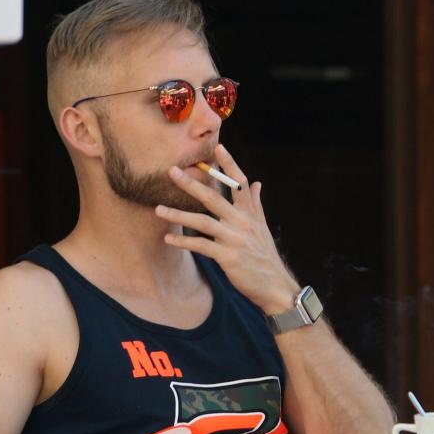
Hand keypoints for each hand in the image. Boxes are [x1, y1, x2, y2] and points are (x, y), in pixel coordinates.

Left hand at [154, 143, 302, 315]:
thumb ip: (256, 204)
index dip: (229, 164)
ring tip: (158, 209)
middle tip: (171, 171)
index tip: (218, 147)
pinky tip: (168, 238)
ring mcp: (235, 239)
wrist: (275, 285)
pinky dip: (183, 242)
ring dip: (178, 214)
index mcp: (251, 213)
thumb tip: (257, 183)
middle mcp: (243, 222)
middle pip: (214, 196)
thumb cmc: (265, 256)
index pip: (240, 183)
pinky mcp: (228, 257)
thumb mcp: (263, 227)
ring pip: (202, 221)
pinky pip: (201, 246)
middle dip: (191, 183)